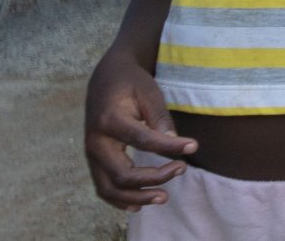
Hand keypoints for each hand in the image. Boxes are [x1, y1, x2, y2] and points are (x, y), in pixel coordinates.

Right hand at [84, 54, 191, 209]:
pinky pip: (103, 188)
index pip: (142, 140)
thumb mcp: (148, 91)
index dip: (169, 147)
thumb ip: (159, 118)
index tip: (193, 146)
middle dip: (154, 178)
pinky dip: (119, 200)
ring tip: (164, 196)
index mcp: (109, 120)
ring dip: (137, 197)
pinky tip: (139, 205)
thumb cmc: (130, 83)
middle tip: (182, 169)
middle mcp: (95, 142)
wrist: (104, 79)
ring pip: (109, 188)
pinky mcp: (94, 161)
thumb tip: (175, 143)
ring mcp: (91, 155)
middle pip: (122, 174)